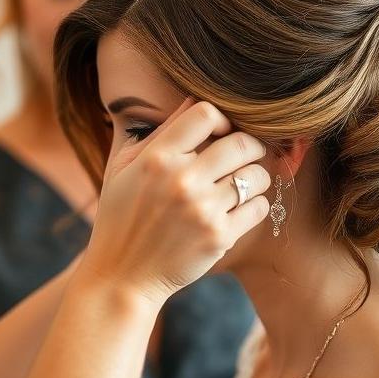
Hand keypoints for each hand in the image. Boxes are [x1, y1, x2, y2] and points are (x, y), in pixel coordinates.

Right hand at [81, 99, 269, 305]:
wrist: (121, 276)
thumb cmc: (120, 218)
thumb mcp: (125, 168)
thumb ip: (159, 133)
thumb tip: (193, 101)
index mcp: (157, 158)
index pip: (206, 113)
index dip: (221, 118)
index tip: (222, 132)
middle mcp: (181, 180)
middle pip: (241, 143)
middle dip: (250, 146)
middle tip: (248, 155)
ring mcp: (202, 210)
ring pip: (256, 176)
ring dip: (257, 177)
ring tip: (245, 183)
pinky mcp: (218, 237)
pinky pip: (258, 207)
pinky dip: (256, 205)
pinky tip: (241, 208)